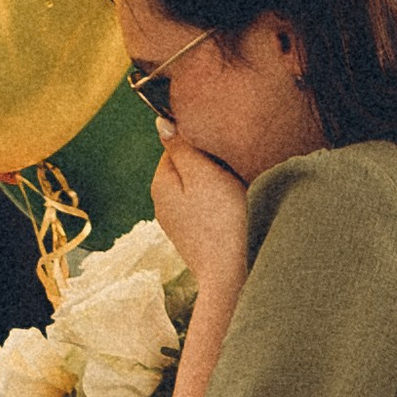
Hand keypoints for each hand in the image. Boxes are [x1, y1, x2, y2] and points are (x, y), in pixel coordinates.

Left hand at [151, 136, 253, 302]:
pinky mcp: (195, 235)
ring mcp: (178, 222)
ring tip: (236, 189)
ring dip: (218, 182)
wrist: (234, 274)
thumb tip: (161, 122)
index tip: (223, 151)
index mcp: (160, 183)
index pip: (176, 144)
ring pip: (199, 186)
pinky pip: (207, 206)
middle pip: (188, 166)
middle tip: (232, 170)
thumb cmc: (222, 219)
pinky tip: (234, 209)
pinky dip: (220, 202)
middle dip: (210, 163)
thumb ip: (181, 147)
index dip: (202, 142)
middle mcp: (163, 203)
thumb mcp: (202, 174)